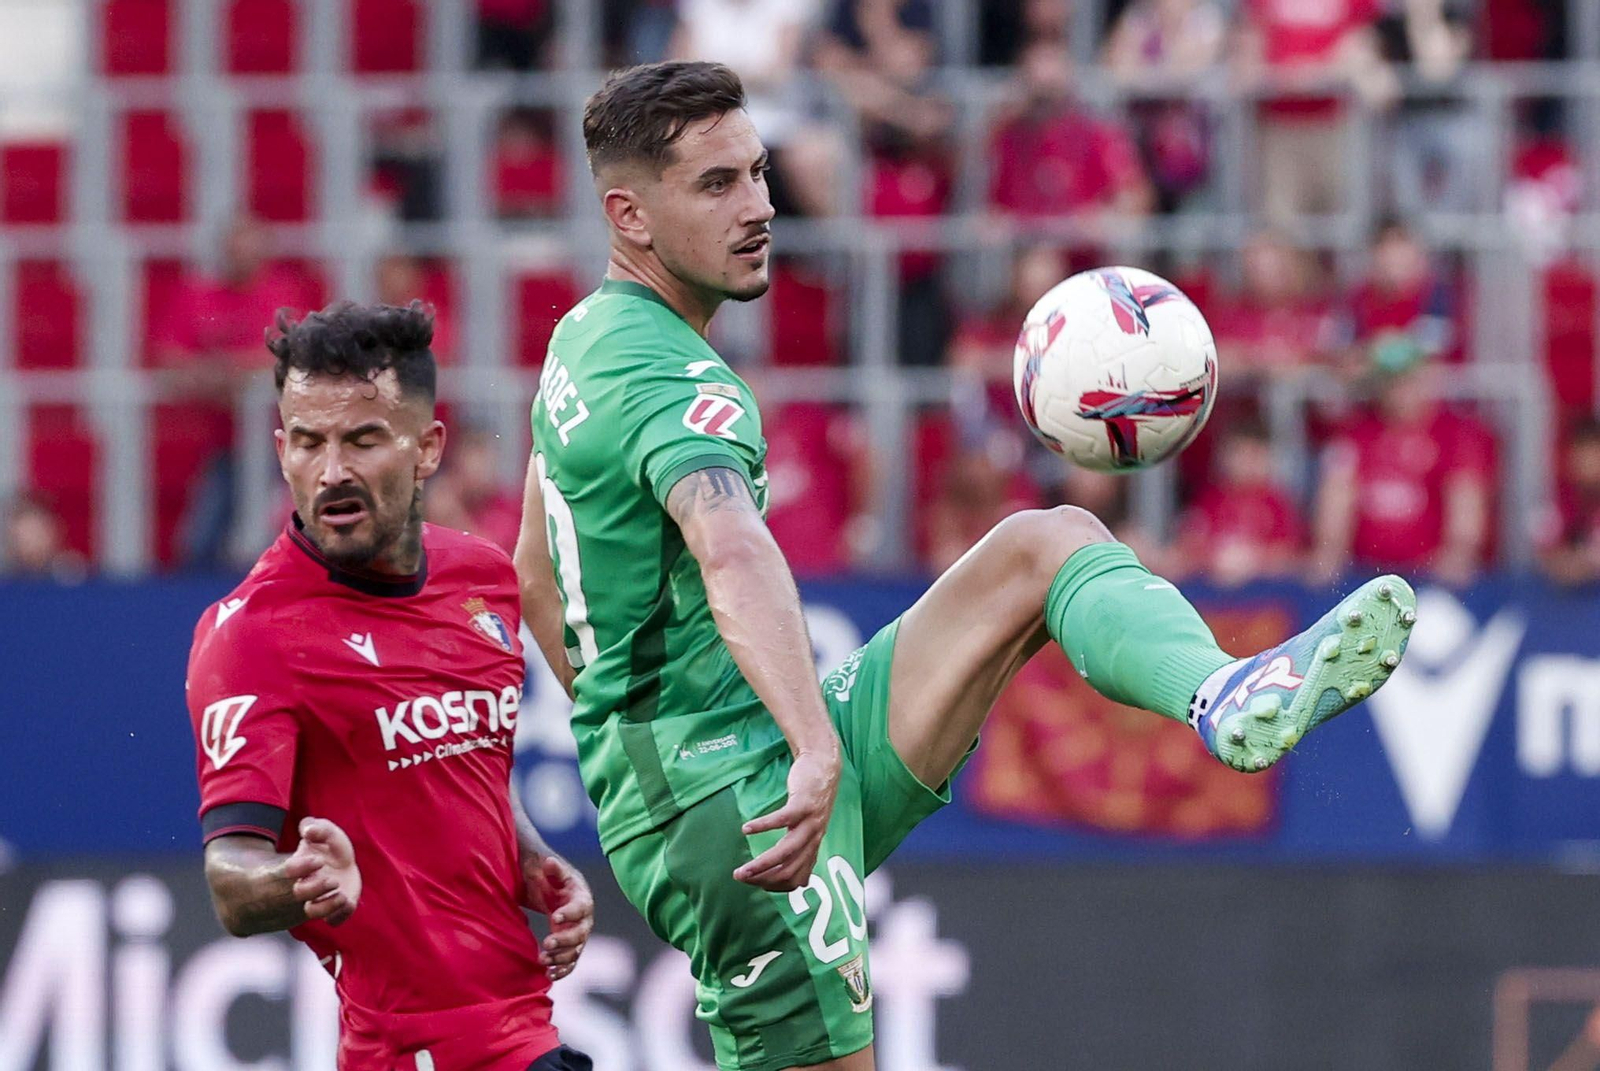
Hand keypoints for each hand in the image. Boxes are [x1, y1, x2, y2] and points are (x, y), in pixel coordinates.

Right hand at [284, 817, 360, 926]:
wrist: (332, 868)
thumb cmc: (322, 849)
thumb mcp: (321, 832)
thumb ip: (316, 827)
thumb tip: (308, 830)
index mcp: (295, 866)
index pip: (289, 870)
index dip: (302, 867)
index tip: (318, 860)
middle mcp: (301, 886)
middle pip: (299, 894)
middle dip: (315, 889)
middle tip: (333, 880)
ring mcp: (314, 901)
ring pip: (312, 912)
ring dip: (326, 906)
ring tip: (341, 895)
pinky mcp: (330, 911)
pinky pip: (331, 920)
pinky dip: (340, 915)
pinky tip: (349, 902)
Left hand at [523, 854, 594, 980]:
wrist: (549, 888)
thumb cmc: (550, 877)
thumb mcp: (550, 869)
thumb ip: (552, 868)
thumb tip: (550, 862)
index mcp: (582, 898)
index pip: (580, 908)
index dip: (569, 914)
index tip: (554, 918)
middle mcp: (584, 919)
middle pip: (580, 933)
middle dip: (564, 940)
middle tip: (546, 943)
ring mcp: (578, 935)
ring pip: (575, 951)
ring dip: (561, 958)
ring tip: (542, 960)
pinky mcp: (570, 947)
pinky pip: (571, 962)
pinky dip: (562, 970)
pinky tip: (549, 975)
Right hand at [733, 747, 840, 892]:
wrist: (825, 765)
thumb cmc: (812, 797)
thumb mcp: (809, 825)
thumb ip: (803, 847)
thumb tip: (799, 876)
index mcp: (813, 846)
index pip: (797, 878)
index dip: (776, 886)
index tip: (756, 884)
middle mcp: (813, 838)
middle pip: (790, 870)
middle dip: (764, 879)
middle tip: (740, 877)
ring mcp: (810, 821)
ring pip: (787, 851)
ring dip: (762, 863)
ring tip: (741, 870)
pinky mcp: (803, 803)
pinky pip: (782, 819)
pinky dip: (762, 826)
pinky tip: (746, 829)